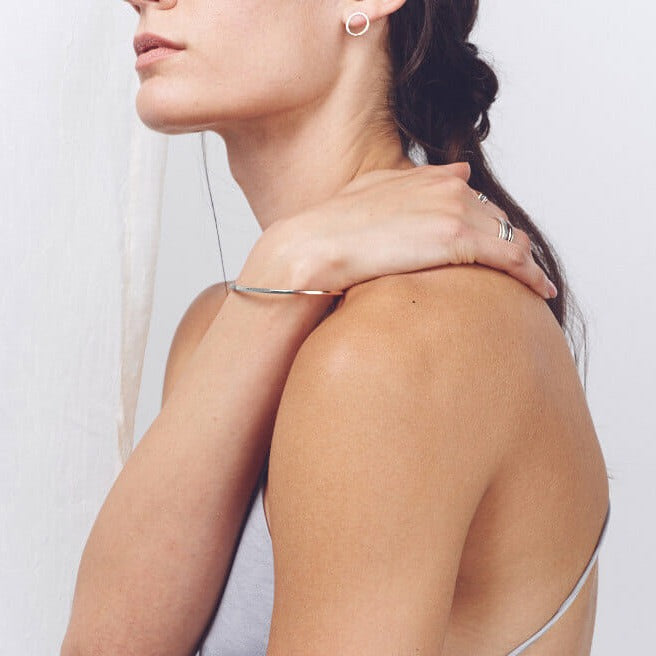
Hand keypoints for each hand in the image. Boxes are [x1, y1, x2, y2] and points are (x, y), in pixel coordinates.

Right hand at [240, 162, 555, 304]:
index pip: (477, 201)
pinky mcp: (456, 240)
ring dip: (527, 262)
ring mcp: (454, 212)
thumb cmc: (333, 227)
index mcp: (430, 177)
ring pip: (511, 238)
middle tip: (526, 272)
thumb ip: (416, 179)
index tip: (500, 246)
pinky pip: (509, 258)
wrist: (314, 247)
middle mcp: (449, 187)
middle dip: (513, 246)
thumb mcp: (373, 191)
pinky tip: (539, 290)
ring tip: (537, 284)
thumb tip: (461, 170)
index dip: (491, 226)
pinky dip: (529, 274)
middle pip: (499, 220)